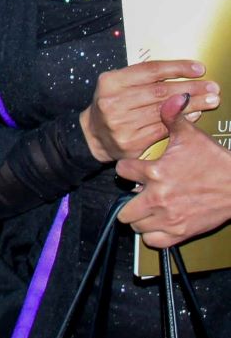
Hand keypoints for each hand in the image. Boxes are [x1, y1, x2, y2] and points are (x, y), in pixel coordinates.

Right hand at [81, 60, 217, 161]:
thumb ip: (144, 78)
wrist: (94, 134)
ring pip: (164, 111)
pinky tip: (195, 115)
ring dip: (192, 105)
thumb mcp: (118, 84)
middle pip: (160, 92)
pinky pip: (163, 129)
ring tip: (211, 100)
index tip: (199, 69)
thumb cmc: (113, 104)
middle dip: (191, 88)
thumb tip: (183, 73)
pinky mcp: (131, 142)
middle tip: (212, 87)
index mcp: (110, 82)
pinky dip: (181, 121)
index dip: (177, 68)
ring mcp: (121, 124)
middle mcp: (113, 102)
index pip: (149, 70)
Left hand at [118, 94, 230, 248]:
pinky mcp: (180, 233)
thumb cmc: (215, 161)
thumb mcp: (191, 136)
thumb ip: (173, 116)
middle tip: (140, 193)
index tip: (135, 170)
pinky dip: (152, 234)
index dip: (127, 170)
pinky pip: (152, 241)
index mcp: (155, 173)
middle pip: (123, 208)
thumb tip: (170, 96)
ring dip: (140, 217)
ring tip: (149, 207)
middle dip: (129, 200)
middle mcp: (157, 198)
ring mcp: (168, 218)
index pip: (121, 172)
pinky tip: (159, 222)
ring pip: (136, 225)